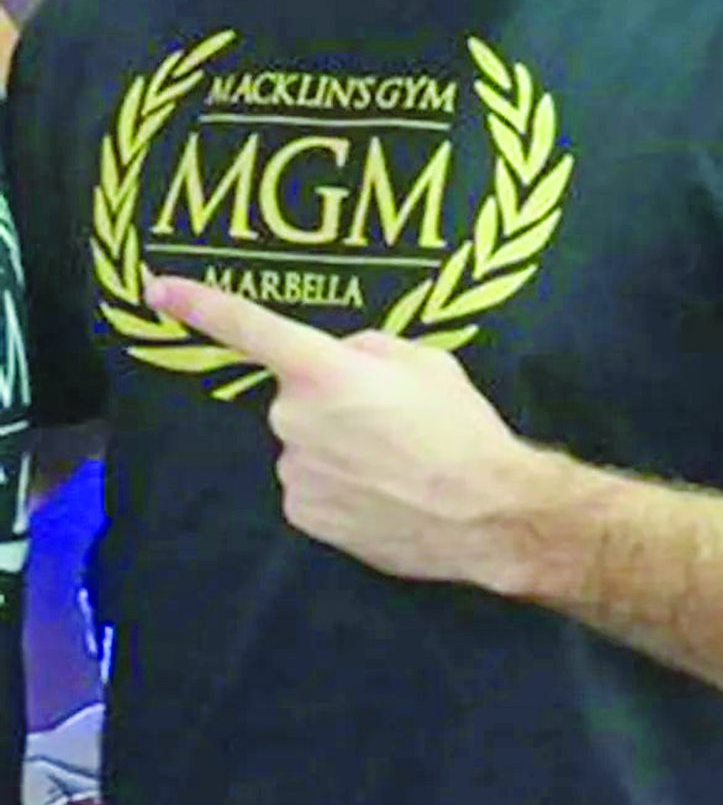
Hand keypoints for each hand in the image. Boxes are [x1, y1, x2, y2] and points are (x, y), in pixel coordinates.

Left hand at [144, 275, 552, 590]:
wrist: (485, 514)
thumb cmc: (461, 427)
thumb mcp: (427, 361)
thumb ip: (370, 350)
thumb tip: (343, 360)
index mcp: (325, 370)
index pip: (250, 328)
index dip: (200, 305)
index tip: (155, 290)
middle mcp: (295, 418)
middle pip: (299, 394)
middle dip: (333, 399)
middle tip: (391, 419)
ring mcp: (293, 470)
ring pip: (305, 442)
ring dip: (336, 446)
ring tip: (395, 463)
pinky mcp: (301, 515)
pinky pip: (310, 485)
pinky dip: (338, 485)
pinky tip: (381, 493)